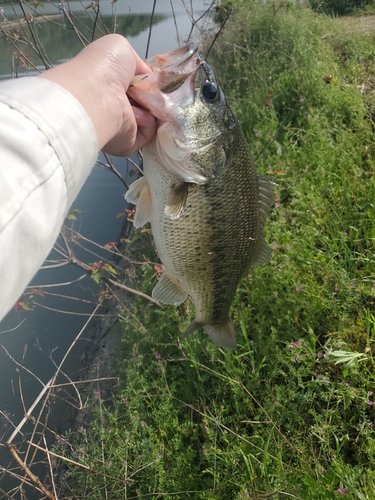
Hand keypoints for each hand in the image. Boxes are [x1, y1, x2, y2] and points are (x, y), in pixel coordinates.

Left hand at [38, 34, 155, 155]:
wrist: (97, 96)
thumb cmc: (104, 68)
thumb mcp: (121, 49)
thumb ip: (137, 63)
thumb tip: (148, 79)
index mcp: (109, 85)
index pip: (135, 87)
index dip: (148, 83)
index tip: (156, 81)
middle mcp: (114, 107)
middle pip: (146, 103)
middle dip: (154, 96)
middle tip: (154, 91)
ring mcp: (120, 126)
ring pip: (150, 118)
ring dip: (151, 107)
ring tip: (143, 101)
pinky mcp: (128, 143)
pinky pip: (148, 134)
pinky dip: (148, 122)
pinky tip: (136, 114)